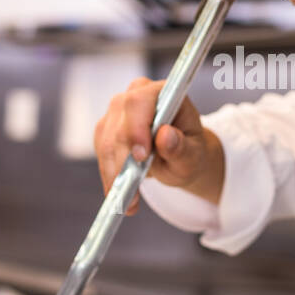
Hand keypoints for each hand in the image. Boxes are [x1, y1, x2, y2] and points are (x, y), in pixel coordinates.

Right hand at [93, 77, 224, 214]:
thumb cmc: (189, 151)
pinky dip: (109, 176)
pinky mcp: (105, 129)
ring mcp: (117, 112)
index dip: (136, 128)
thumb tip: (165, 135)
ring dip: (115, 174)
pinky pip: (101, 153)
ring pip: (106, 142)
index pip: (139, 102)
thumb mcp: (193, 155)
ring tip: (129, 202)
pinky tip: (119, 194)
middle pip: (118, 124)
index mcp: (162, 92)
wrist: (179, 157)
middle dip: (124, 160)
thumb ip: (181, 146)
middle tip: (133, 191)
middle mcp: (135, 95)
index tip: (141, 157)